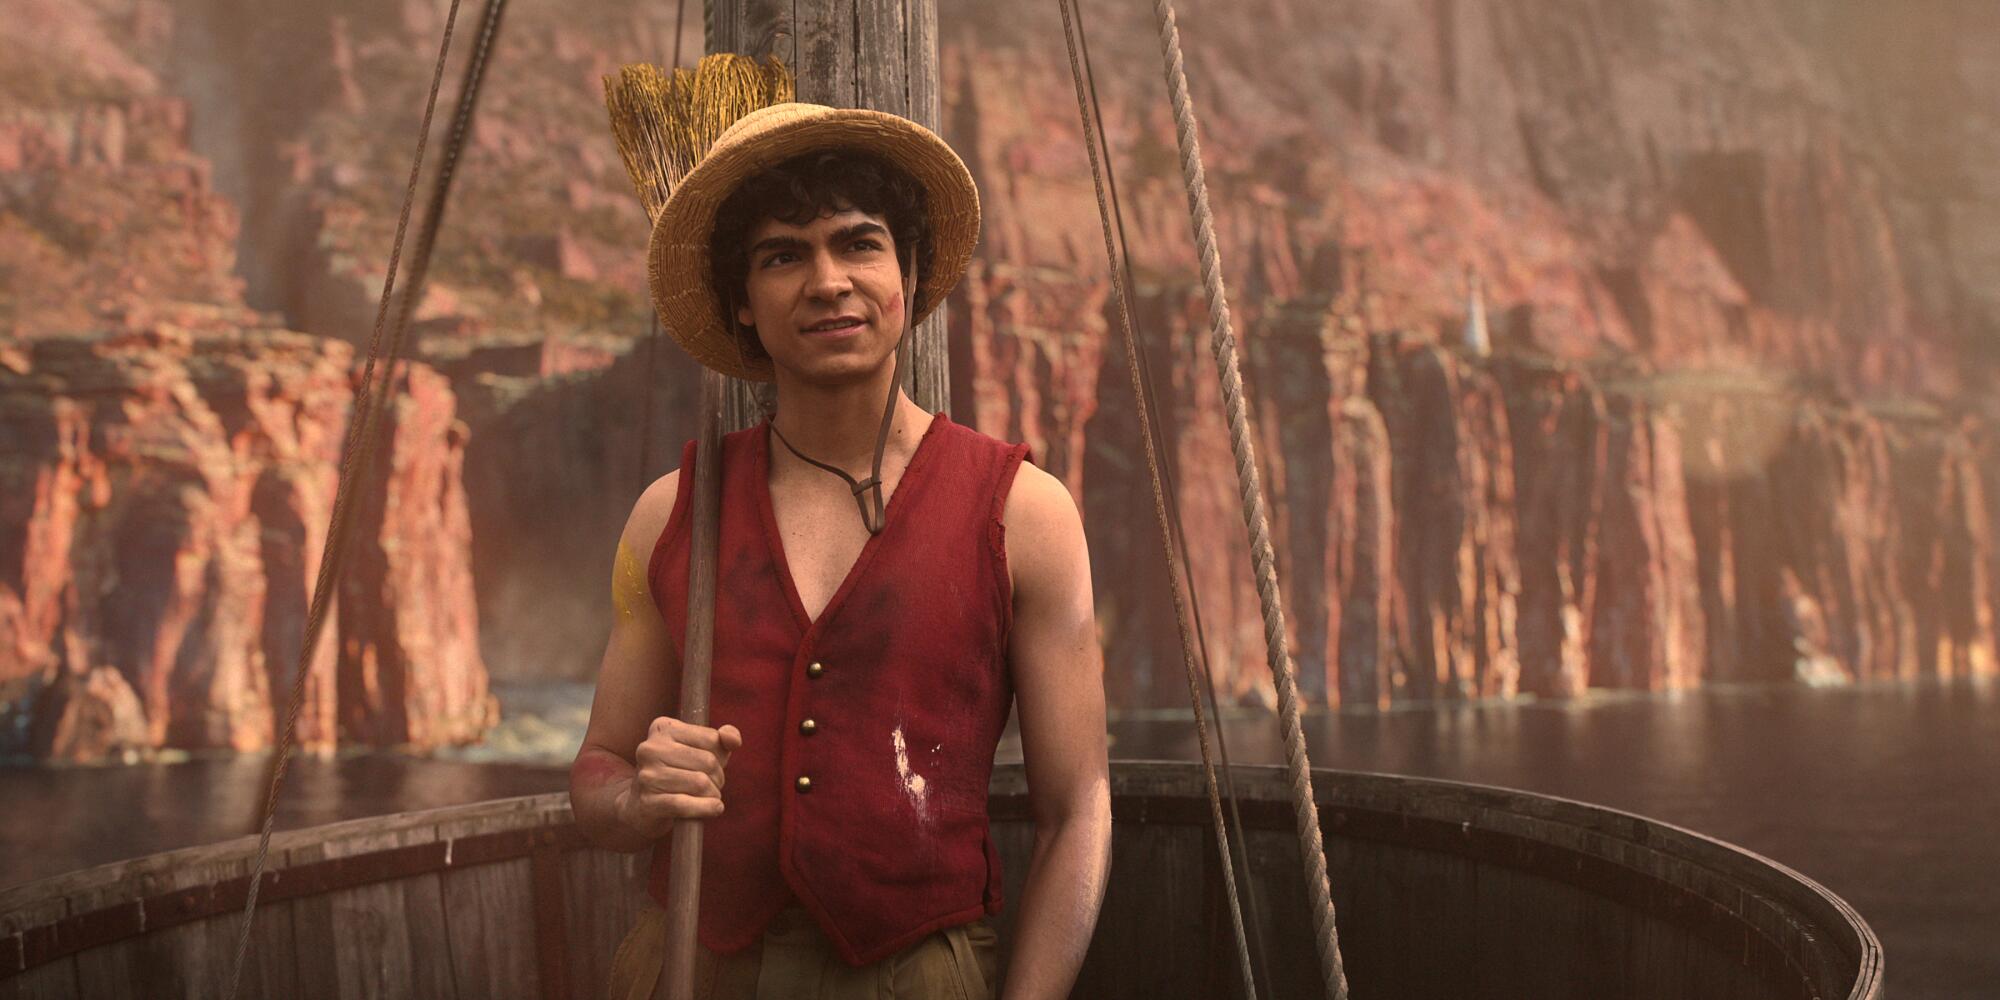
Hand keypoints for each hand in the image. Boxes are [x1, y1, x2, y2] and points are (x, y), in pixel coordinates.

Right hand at [615, 716, 743, 837]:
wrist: (641, 805)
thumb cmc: (678, 772)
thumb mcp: (701, 750)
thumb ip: (722, 739)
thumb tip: (733, 739)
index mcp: (663, 728)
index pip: (711, 738)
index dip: (720, 756)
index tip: (711, 766)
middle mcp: (650, 748)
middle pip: (708, 761)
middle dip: (718, 778)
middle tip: (711, 786)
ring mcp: (646, 775)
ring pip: (700, 783)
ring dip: (713, 795)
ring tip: (708, 797)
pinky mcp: (647, 802)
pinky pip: (685, 804)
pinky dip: (706, 808)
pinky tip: (714, 808)